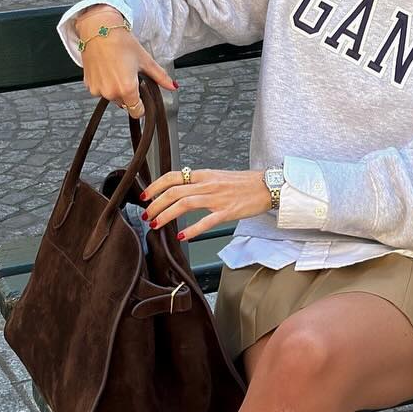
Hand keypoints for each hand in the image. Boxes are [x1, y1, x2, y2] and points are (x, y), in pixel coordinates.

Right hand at [76, 6, 176, 118]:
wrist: (98, 29)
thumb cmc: (120, 42)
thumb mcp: (145, 60)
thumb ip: (160, 77)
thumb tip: (172, 86)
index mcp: (127, 89)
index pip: (137, 111)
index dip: (142, 106)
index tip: (142, 97)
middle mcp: (111, 92)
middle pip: (125, 103)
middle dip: (129, 93)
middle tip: (129, 75)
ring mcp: (98, 89)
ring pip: (112, 97)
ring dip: (116, 89)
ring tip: (117, 70)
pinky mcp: (88, 85)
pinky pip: (100, 90)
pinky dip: (104, 84)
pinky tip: (107, 69)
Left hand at [141, 168, 271, 242]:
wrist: (267, 187)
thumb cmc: (244, 184)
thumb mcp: (218, 177)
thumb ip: (199, 183)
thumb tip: (180, 191)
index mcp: (204, 175)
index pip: (173, 176)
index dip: (155, 186)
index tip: (145, 196)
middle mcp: (208, 184)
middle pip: (174, 192)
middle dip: (155, 204)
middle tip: (146, 215)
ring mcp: (217, 198)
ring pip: (184, 204)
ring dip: (166, 215)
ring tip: (156, 224)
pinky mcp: (227, 212)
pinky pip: (205, 221)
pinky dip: (191, 230)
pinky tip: (182, 236)